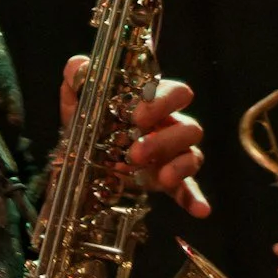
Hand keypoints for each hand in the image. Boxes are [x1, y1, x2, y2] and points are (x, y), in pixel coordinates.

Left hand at [58, 56, 208, 216]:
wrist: (82, 160)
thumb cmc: (91, 124)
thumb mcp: (79, 103)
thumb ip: (78, 80)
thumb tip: (77, 66)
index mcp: (154, 104)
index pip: (176, 93)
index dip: (162, 101)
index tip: (137, 114)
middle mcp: (170, 126)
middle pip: (190, 126)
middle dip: (165, 138)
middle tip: (135, 150)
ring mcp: (173, 155)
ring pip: (193, 154)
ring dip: (176, 166)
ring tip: (155, 177)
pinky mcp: (169, 181)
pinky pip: (189, 188)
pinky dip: (195, 198)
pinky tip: (200, 210)